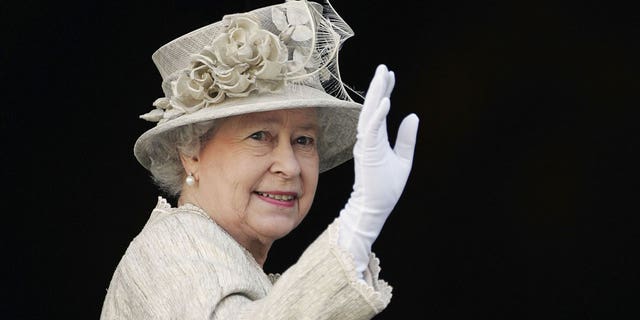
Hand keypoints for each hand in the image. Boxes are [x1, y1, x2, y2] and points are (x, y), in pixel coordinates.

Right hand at [338, 64, 419, 277]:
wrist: (374, 208)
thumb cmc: (386, 188)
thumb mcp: (404, 159)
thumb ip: (406, 138)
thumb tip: (413, 116)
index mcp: (376, 139)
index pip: (379, 110)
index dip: (384, 91)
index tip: (389, 75)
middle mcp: (369, 138)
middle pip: (372, 107)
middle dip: (378, 86)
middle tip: (383, 67)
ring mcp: (367, 144)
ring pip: (370, 113)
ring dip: (376, 94)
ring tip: (382, 76)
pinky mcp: (368, 152)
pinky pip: (372, 129)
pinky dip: (378, 115)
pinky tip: (386, 101)